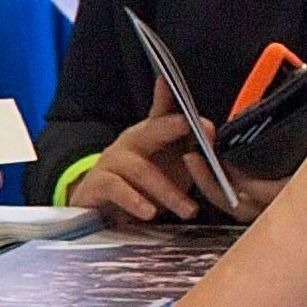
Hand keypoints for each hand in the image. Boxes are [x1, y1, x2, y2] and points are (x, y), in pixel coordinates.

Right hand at [69, 110, 274, 224]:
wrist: (99, 208)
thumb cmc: (139, 183)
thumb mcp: (167, 163)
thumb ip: (187, 145)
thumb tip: (208, 127)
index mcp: (147, 135)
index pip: (162, 114)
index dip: (171, 101)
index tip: (185, 93)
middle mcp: (128, 143)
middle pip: (149, 130)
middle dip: (169, 126)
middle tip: (189, 126)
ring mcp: (111, 163)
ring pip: (141, 170)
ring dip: (168, 191)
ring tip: (189, 209)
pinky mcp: (97, 184)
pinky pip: (116, 189)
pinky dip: (134, 201)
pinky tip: (150, 212)